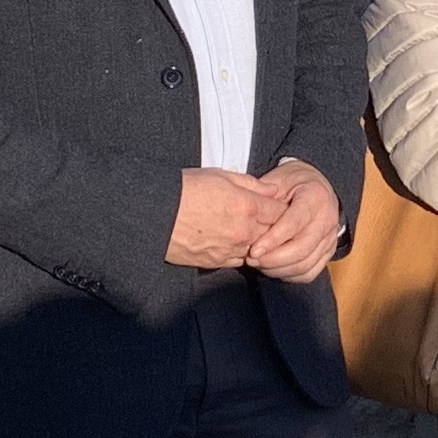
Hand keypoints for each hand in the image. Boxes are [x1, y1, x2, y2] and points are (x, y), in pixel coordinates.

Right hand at [166, 167, 283, 269]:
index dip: (282, 208)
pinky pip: (241, 261)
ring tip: (251, 231)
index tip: (280, 206)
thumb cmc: (184, 189)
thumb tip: (272, 190)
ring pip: (259, 249)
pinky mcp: (217, 262)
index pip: (281, 211)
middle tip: (271, 220)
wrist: (155, 213)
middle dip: (276, 226)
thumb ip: (250, 184)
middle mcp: (244, 231)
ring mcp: (231, 249)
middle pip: (274, 233)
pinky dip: (243, 253)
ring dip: (260, 242)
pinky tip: (236, 243)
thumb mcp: (219, 175)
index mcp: (247, 206)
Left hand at [241, 157, 344, 281]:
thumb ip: (265, 195)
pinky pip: (310, 273)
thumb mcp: (278, 179)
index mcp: (315, 196)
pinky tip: (273, 269)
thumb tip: (249, 214)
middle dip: (273, 259)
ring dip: (279, 269)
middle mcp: (327, 219)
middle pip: (302, 248)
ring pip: (305, 264)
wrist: (315, 187)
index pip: (294, 223)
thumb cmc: (293, 183)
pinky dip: (290, 275)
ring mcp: (330, 238)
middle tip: (251, 259)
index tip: (253, 250)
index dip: (273, 240)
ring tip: (258, 264)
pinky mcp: (328, 252)